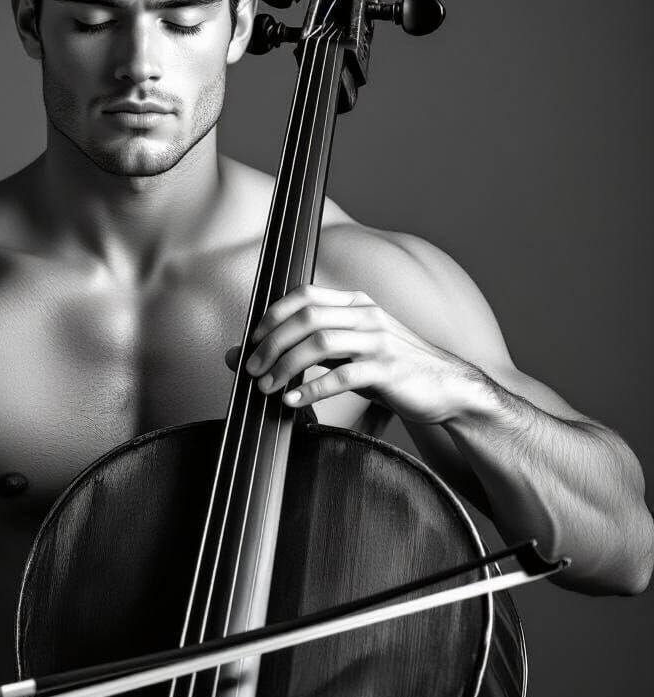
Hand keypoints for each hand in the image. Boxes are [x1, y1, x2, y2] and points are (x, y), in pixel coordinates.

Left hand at [226, 284, 479, 424]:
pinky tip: (293, 400)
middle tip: (252, 369)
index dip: (273, 315)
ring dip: (286, 366)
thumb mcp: (350, 350)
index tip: (252, 340)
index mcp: (355, 304)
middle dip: (272, 344)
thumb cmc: (390, 369)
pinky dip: (312, 389)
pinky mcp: (388, 370)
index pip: (304, 296)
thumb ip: (309, 348)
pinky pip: (343, 376)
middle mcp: (366, 316)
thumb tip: (249, 353)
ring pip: (320, 344)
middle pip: (306, 319)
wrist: (447, 387)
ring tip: (267, 386)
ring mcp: (379, 341)